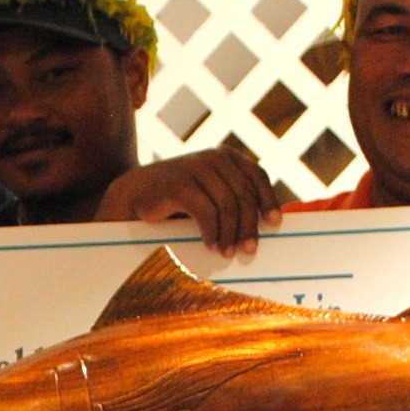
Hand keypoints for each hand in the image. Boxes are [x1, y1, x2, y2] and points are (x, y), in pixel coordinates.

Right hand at [107, 142, 288, 256]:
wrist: (135, 194)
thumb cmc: (177, 199)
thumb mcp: (209, 192)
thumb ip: (232, 199)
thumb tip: (264, 226)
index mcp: (226, 157)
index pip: (257, 176)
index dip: (268, 199)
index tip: (274, 223)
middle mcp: (213, 158)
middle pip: (244, 194)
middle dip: (250, 226)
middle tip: (250, 251)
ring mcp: (195, 167)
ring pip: (227, 204)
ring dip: (230, 233)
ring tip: (227, 253)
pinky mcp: (179, 183)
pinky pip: (205, 211)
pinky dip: (211, 232)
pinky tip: (211, 246)